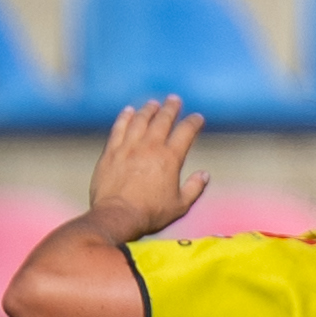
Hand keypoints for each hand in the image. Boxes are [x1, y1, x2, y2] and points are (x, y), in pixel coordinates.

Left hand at [80, 97, 208, 244]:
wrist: (117, 216)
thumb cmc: (150, 213)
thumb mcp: (180, 205)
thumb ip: (194, 188)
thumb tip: (204, 175)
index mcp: (170, 158)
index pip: (186, 132)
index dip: (193, 122)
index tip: (197, 118)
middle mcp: (150, 147)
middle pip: (162, 120)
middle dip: (171, 108)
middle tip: (174, 100)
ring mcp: (129, 148)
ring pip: (140, 120)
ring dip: (148, 110)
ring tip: (153, 104)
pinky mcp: (111, 153)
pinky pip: (119, 129)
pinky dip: (124, 118)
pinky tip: (128, 111)